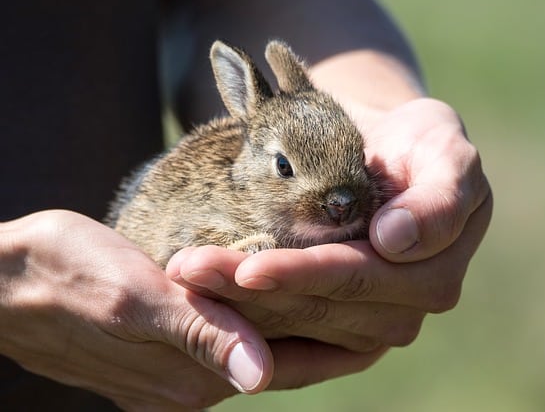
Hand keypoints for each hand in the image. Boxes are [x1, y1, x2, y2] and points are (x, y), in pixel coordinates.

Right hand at [0, 211, 383, 410]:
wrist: (4, 284)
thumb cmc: (64, 277)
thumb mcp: (134, 299)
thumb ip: (201, 337)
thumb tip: (261, 377)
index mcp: (191, 375)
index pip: (289, 364)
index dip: (341, 344)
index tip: (388, 324)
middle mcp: (189, 385)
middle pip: (281, 361)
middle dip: (333, 337)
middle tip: (386, 309)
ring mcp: (173, 373)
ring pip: (258, 351)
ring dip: (301, 328)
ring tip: (347, 300)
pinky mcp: (159, 354)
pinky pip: (229, 341)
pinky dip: (264, 322)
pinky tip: (278, 301)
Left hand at [168, 98, 491, 349]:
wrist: (396, 160)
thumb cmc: (422, 148)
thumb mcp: (447, 155)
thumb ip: (440, 198)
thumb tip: (394, 240)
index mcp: (437, 270)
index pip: (360, 277)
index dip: (305, 274)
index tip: (250, 269)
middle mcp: (410, 309)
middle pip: (321, 306)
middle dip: (253, 291)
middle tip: (190, 270)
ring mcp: (378, 323)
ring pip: (300, 323)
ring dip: (238, 307)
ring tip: (185, 278)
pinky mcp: (347, 328)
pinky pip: (294, 335)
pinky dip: (248, 322)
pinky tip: (205, 305)